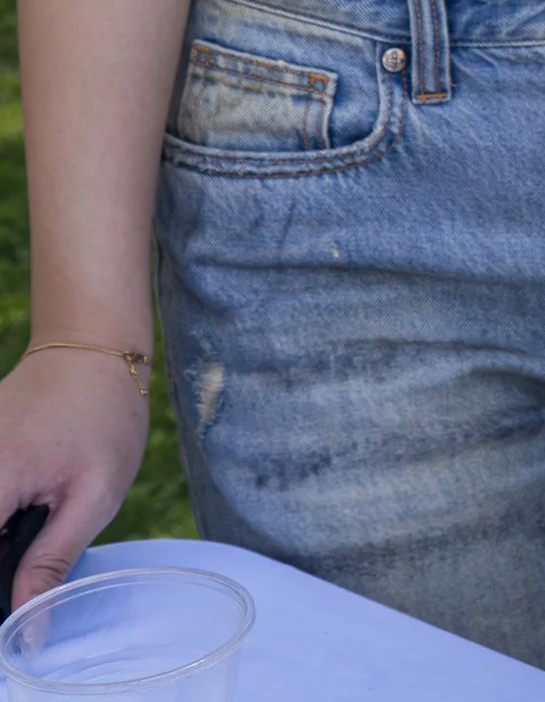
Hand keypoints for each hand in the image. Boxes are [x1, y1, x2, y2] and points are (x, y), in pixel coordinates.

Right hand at [0, 347, 151, 608]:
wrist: (91, 346)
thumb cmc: (103, 413)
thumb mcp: (94, 493)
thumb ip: (52, 563)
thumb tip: (27, 630)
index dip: (1, 588)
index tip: (21, 593)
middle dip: (6, 561)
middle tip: (42, 542)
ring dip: (4, 543)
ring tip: (41, 513)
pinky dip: (1, 519)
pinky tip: (25, 508)